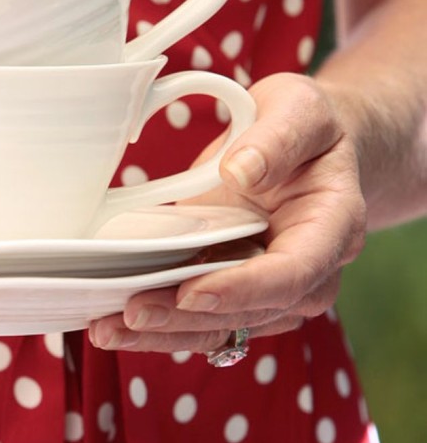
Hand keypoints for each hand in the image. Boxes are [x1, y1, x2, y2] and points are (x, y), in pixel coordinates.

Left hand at [88, 73, 367, 354]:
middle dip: (186, 318)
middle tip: (131, 313)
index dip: (241, 289)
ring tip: (107, 329)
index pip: (291, 274)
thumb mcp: (299, 108)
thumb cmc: (306, 128)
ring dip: (164, 334)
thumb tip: (242, 171)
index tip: (191, 291)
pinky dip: (159, 327)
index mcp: (334, 228)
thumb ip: (277, 138)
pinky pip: (202, 323)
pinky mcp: (235, 293)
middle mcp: (309, 273)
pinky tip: (114, 325)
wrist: (308, 151)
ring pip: (221, 329)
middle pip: (248, 312)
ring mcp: (271, 291)